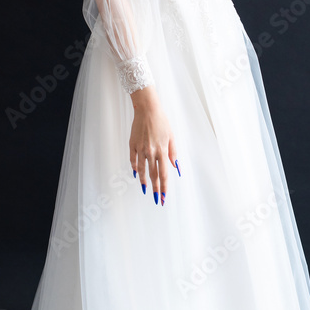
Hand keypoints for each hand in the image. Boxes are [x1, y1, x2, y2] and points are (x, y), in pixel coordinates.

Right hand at [129, 90, 178, 205]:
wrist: (147, 109)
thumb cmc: (161, 122)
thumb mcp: (171, 137)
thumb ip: (173, 153)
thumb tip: (177, 167)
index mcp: (162, 150)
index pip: (164, 173)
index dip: (165, 186)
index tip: (165, 196)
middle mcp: (151, 152)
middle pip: (153, 175)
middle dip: (156, 189)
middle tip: (157, 199)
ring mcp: (140, 149)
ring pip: (141, 170)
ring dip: (143, 182)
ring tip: (145, 190)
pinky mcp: (132, 145)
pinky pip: (133, 160)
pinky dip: (135, 168)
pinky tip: (136, 174)